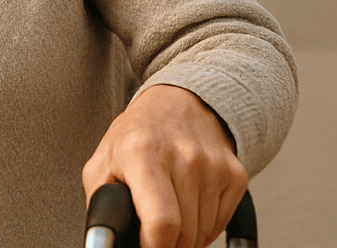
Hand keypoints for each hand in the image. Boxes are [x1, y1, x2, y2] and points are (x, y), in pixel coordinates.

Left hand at [82, 85, 247, 247]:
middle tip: (153, 233)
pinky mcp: (235, 174)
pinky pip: (220, 224)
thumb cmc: (135, 138)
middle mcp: (185, 157)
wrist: (178, 103)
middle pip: (184, 234)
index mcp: (145, 154)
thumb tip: (105, 245)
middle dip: (167, 245)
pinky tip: (187, 207)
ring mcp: (214, 166)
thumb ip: (100, 208)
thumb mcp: (102, 164)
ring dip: (185, 237)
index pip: (162, 222)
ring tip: (168, 214)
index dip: (153, 247)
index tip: (146, 247)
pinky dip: (203, 227)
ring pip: (203, 233)